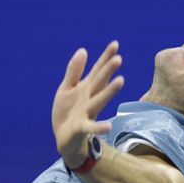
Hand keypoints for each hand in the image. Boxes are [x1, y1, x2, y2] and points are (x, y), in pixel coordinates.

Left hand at [52, 41, 124, 167]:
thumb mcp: (67, 88)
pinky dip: (100, 127)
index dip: (105, 57)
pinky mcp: (82, 127)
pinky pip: (91, 127)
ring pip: (99, 100)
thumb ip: (74, 71)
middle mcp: (90, 99)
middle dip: (108, 71)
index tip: (115, 44)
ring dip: (109, 92)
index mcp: (86, 88)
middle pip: (100, 83)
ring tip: (120, 81)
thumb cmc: (67, 113)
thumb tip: (83, 49)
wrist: (63, 139)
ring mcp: (87, 113)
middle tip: (119, 58)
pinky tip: (108, 126)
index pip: (98, 70)